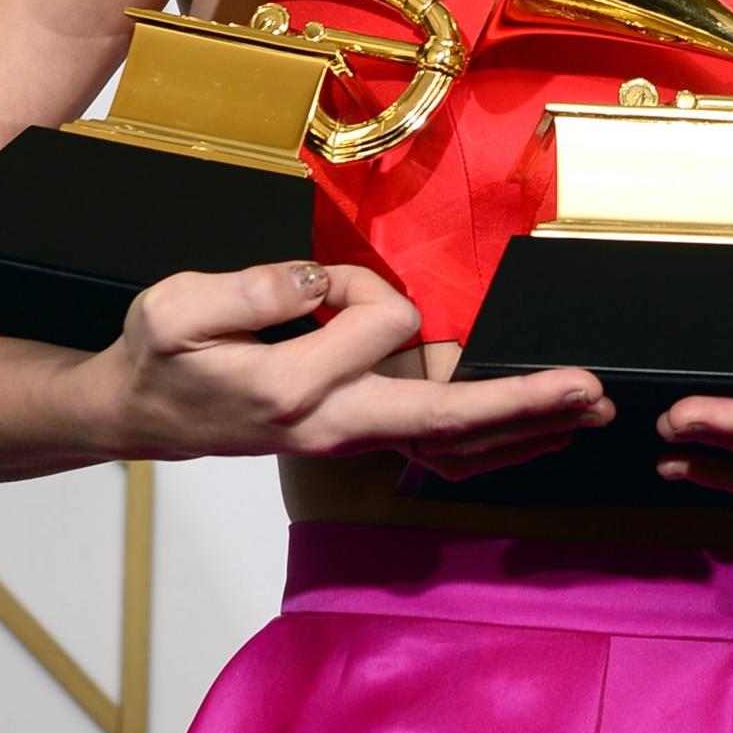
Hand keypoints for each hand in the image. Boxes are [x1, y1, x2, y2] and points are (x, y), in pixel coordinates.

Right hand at [75, 258, 614, 476]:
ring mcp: (351, 440)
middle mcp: (333, 427)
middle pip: (446, 420)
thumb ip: (248, 292)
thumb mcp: (175, 306)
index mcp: (293, 392)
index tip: (321, 280)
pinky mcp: (358, 438)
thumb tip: (317, 281)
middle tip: (589, 390)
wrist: (143, 413)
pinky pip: (439, 452)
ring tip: (587, 410)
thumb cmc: (161, 357)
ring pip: (452, 445)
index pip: (378, 323)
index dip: (364, 283)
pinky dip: (494, 443)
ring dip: (523, 426)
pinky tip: (536, 435)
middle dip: (522, 403)